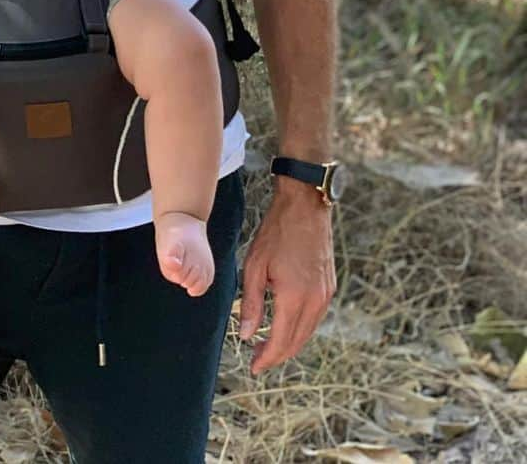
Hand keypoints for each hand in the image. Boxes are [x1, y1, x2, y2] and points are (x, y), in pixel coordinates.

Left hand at [238, 183, 335, 374]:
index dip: (266, 358)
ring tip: (267, 345)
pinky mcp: (330, 287)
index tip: (252, 367)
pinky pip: (315, 318)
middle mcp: (316, 301)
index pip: (281, 341)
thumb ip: (250, 303)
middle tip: (256, 359)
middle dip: (276, 355)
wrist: (306, 207)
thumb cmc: (276, 232)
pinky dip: (300, 328)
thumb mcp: (254, 266)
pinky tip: (285, 324)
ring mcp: (326, 295)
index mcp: (295, 297)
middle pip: (296, 342)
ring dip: (288, 343)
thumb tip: (245, 335)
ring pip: (308, 332)